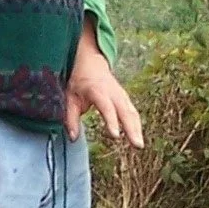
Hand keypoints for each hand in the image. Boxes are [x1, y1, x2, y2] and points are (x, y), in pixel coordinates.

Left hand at [65, 22, 143, 147]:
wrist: (91, 62)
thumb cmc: (79, 82)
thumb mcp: (70, 97)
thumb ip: (70, 118)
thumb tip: (73, 138)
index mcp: (98, 90)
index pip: (107, 108)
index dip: (112, 121)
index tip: (115, 135)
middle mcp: (113, 92)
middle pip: (125, 111)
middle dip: (132, 128)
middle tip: (137, 145)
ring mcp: (121, 94)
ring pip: (132, 112)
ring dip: (137, 128)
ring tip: (139, 145)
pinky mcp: (125, 98)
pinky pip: (133, 112)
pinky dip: (137, 124)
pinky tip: (138, 137)